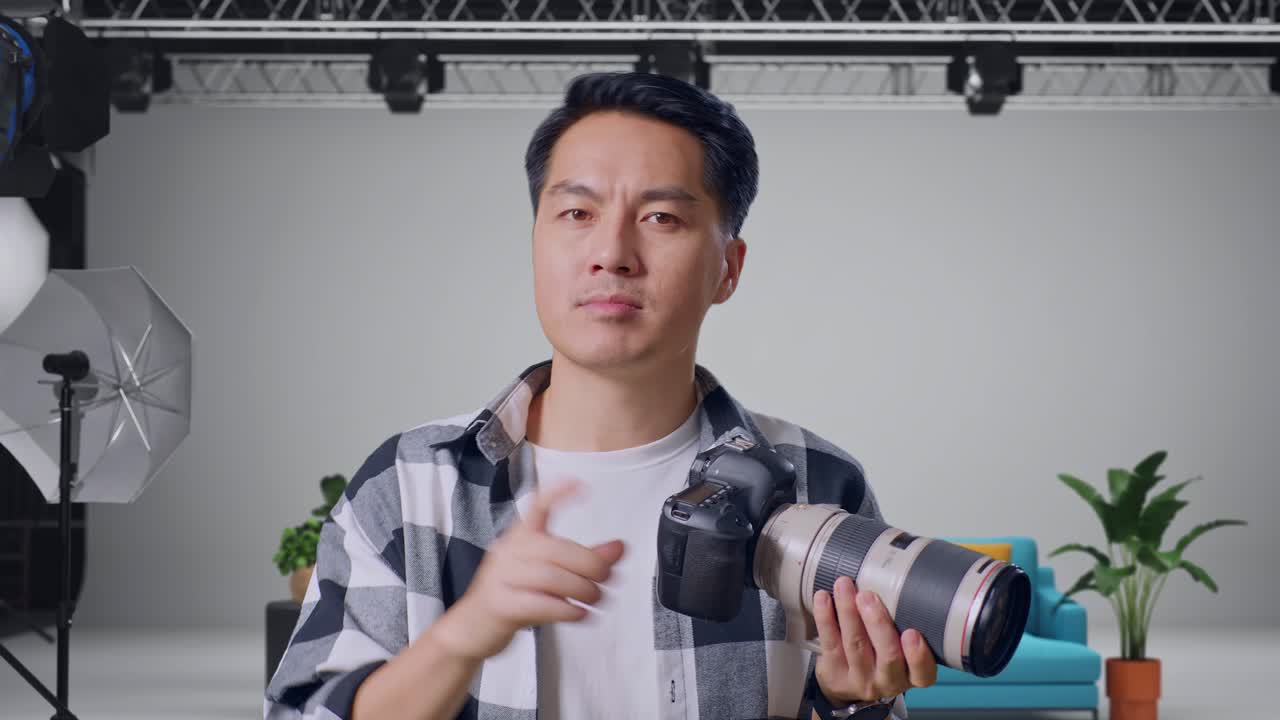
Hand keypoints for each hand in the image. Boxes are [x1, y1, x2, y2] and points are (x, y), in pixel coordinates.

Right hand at [431, 477, 624, 661]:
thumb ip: (584, 560)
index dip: (558, 493)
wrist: (471, 629)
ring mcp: (501, 577)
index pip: (537, 506)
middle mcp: (508, 551)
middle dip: (590, 563)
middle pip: (555, 548)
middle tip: (607, 578)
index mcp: (519, 537)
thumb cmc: (513, 596)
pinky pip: (538, 602)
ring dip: (582, 589)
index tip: (582, 486)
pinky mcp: (500, 604)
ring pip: (550, 576)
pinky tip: (580, 613)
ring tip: (596, 599)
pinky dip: (566, 609)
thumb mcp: (547, 574)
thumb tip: (620, 547)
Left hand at [812, 576, 937, 704]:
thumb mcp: (903, 650)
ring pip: (855, 645)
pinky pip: (830, 644)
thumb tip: (901, 578)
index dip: (918, 655)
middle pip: (887, 656)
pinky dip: (826, 618)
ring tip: (844, 586)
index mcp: (912, 675)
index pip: (923, 672)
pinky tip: (823, 598)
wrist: (851, 683)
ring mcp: (861, 679)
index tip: (912, 633)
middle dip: (877, 623)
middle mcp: (889, 681)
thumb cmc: (883, 657)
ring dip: (848, 612)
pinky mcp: (835, 673)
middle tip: (867, 596)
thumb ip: (907, 625)